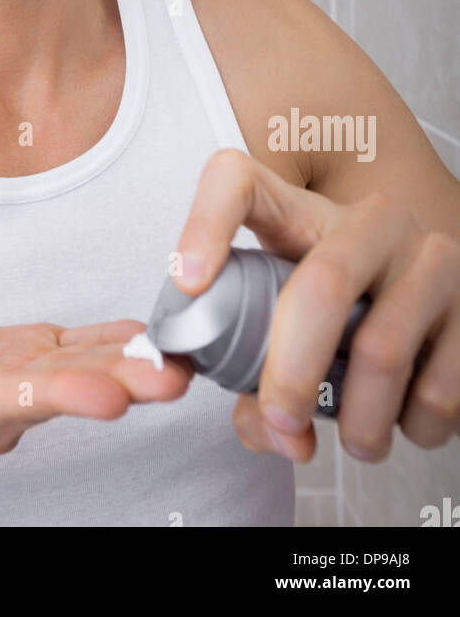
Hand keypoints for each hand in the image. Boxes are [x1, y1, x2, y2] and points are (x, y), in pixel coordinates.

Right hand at [0, 265, 192, 456]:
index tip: (105, 396)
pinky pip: (87, 351)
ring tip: (186, 359)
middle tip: (169, 378)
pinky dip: (123, 341)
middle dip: (118, 385)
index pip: (6, 400)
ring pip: (85, 372)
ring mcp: (26, 383)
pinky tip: (159, 332)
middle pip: (64, 393)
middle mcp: (0, 403)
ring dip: (135, 366)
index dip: (55, 396)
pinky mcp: (41, 359)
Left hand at [172, 148, 459, 463]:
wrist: (432, 299)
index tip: (186, 283)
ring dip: (358, 422)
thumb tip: (239, 416)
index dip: (206, 224)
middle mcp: (372, 220)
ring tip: (353, 440)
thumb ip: (243, 360)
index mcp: (303, 210)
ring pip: (383, 350)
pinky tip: (401, 420)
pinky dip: (412, 428)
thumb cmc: (341, 306)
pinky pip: (439, 387)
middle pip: (323, 285)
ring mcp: (430, 257)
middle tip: (278, 420)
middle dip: (291, 371)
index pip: (238, 181)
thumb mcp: (287, 308)